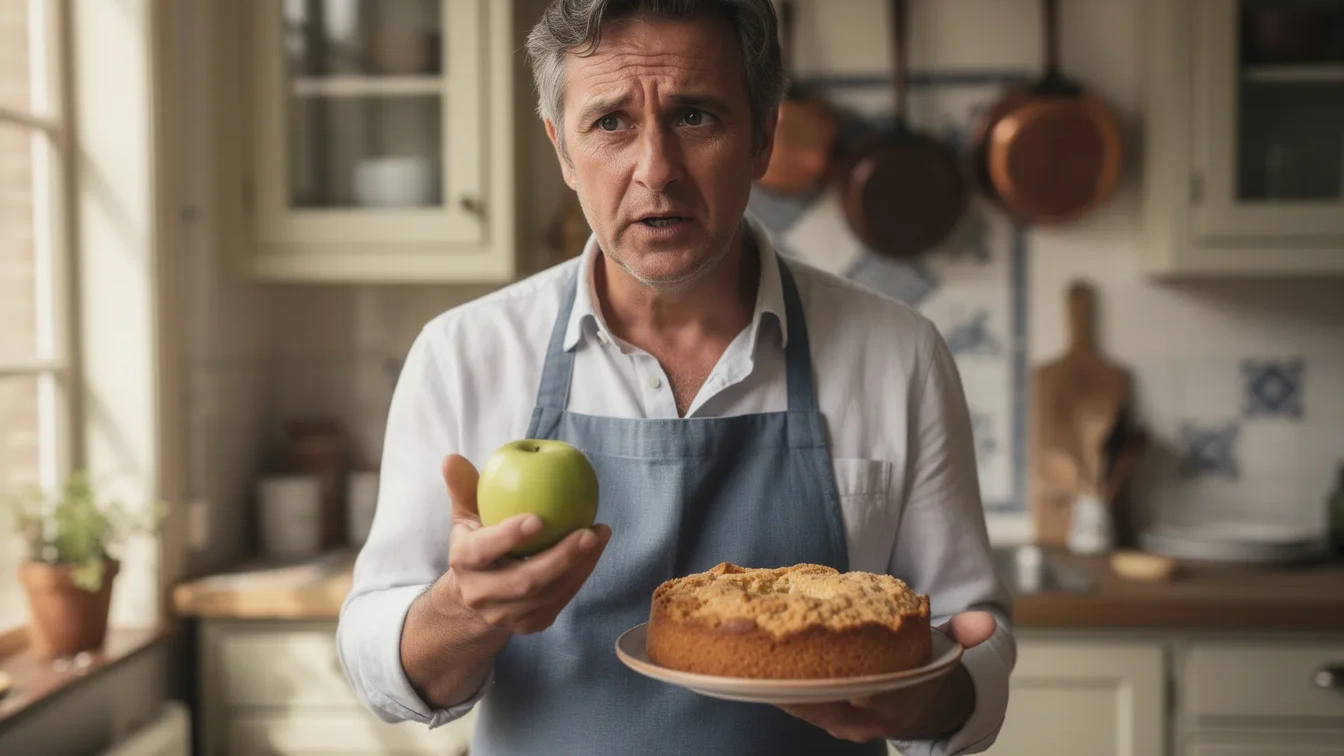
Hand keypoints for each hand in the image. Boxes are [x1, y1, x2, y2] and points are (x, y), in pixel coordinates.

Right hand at [433, 453, 611, 634]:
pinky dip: (580, 577)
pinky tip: (596, 552)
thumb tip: (452, 458)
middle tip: (588, 533)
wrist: (477, 592)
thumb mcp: (466, 513)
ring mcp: (504, 615)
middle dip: (560, 559)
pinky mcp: (527, 625)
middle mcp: (481, 594)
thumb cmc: (478, 539)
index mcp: (464, 561)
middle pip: (524, 582)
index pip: (484, 551)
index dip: (509, 537)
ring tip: (599, 535)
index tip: (538, 519)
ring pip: (548, 596)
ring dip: (579, 567)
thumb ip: (463, 487)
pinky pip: (559, 603)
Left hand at [777, 611, 996, 742]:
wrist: (922, 706)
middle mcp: (870, 720)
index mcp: (899, 700)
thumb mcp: (945, 649)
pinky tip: (761, 667)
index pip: (864, 694)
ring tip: (756, 656)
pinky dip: (781, 690)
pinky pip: (800, 708)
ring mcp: (847, 726)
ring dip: (782, 684)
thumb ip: (963, 633)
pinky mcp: (828, 723)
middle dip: (796, 681)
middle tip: (769, 652)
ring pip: (806, 708)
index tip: (810, 658)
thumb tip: (987, 622)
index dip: (836, 680)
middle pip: (824, 704)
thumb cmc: (926, 666)